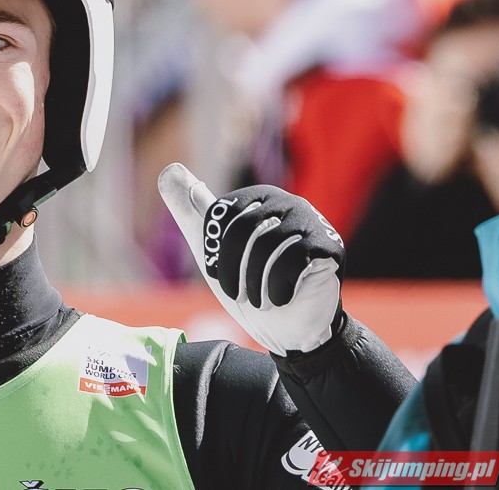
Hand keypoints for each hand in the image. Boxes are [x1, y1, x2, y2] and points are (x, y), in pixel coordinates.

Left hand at [157, 163, 344, 355]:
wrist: (288, 328)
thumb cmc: (248, 283)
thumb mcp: (210, 246)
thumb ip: (190, 210)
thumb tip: (169, 170)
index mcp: (258, 198)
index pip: (222, 214)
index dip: (215, 249)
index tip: (217, 274)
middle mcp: (287, 203)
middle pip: (243, 228)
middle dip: (233, 269)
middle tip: (239, 293)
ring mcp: (312, 222)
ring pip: (266, 245)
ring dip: (255, 282)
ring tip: (260, 299)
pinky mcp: (329, 246)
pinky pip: (293, 260)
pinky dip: (278, 288)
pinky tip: (281, 299)